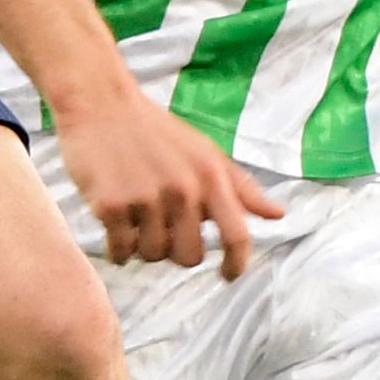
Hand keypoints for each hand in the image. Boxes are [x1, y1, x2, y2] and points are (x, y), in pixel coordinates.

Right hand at [52, 86, 283, 276]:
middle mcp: (182, 188)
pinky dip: (118, 248)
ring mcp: (145, 198)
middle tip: (162, 228)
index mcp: (209, 175)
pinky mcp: (110, 205)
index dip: (237, 264)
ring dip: (143, 245)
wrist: (100, 103)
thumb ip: (242, 187)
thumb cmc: (155, 131)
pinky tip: (114, 224)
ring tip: (135, 217)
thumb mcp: (205, 152)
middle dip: (176, 250)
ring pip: (153, 255)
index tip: (228, 276)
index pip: (237, 235)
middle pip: (190, 256)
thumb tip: (279, 214)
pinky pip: (121, 251)